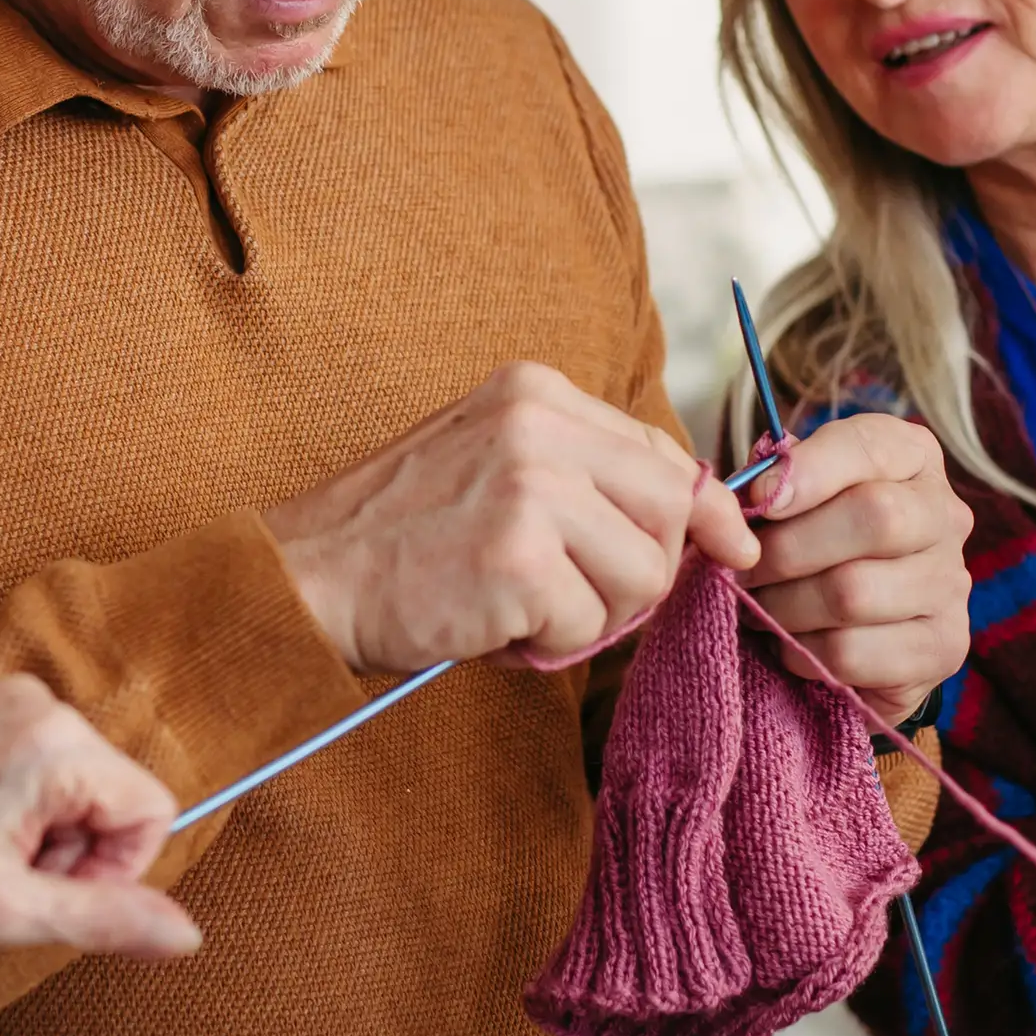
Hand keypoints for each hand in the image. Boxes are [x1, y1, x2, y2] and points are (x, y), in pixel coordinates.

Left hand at [0, 676, 200, 959]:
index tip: (47, 896)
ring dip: (39, 842)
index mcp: (55, 741)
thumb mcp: (5, 911)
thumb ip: (105, 918)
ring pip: (76, 791)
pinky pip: (38, 772)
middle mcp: (37, 704)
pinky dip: (14, 818)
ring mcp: (3, 702)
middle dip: (71, 857)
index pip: (152, 811)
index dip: (114, 872)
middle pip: (113, 799)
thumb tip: (188, 935)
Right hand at [262, 362, 757, 675]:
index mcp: (536, 391)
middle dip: (646, 572)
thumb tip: (708, 520)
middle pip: (670, 510)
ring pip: (643, 574)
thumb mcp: (496, 467)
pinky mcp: (518, 558)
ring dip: (594, 615)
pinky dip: (548, 644)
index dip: (703, 511)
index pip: (662, 451)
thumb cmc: (401, 537)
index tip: (730, 547)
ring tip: (520, 607)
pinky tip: (492, 623)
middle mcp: (539, 424)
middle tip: (579, 598)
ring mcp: (530, 487)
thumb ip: (587, 477)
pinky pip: (589, 625)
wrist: (305, 577)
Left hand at [738, 414, 971, 722]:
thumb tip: (759, 493)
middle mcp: (945, 515)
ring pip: (853, 594)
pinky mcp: (943, 647)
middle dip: (787, 548)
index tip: (759, 498)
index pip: (870, 446)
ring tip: (758, 608)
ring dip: (783, 607)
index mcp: (912, 457)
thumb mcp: (794, 492)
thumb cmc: (812, 540)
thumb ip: (775, 479)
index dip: (810, 470)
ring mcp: (952, 584)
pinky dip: (803, 653)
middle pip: (875, 518)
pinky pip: (851, 653)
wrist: (853, 624)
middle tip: (741, 570)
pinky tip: (793, 643)